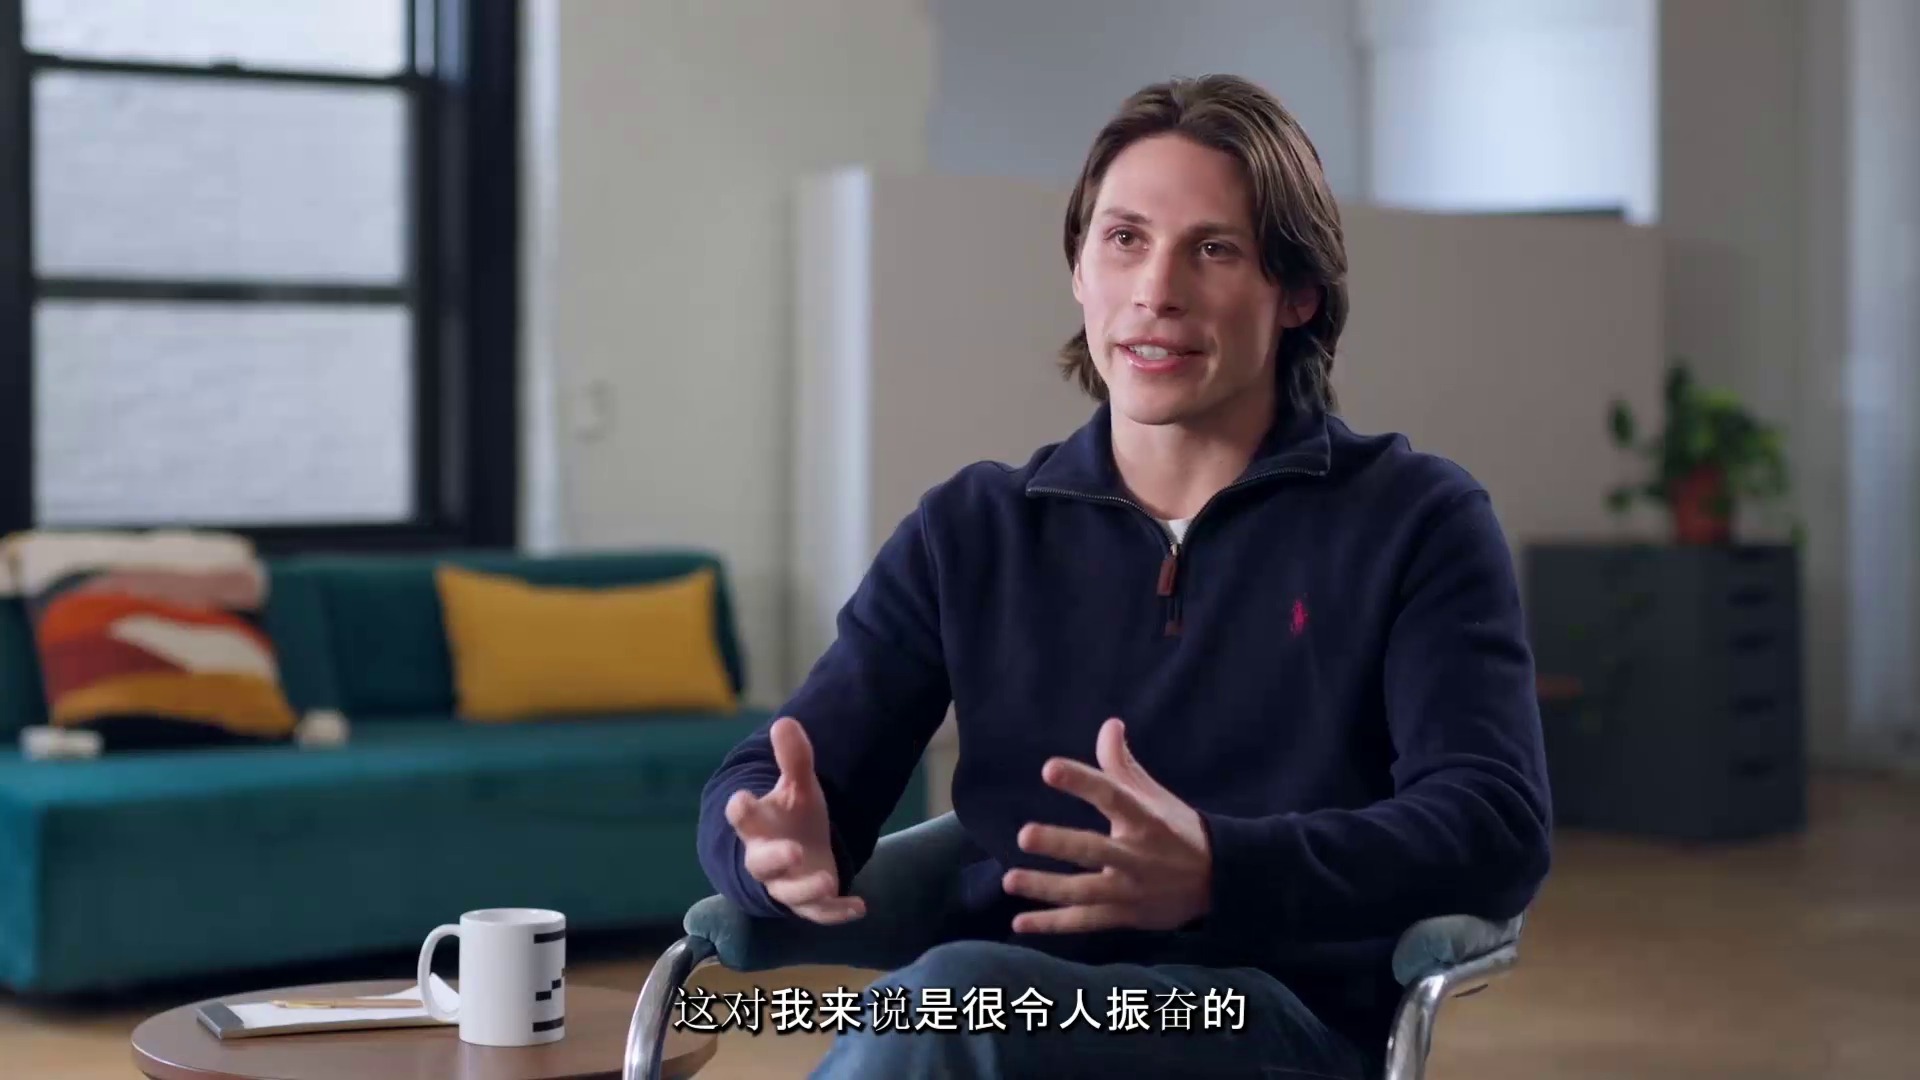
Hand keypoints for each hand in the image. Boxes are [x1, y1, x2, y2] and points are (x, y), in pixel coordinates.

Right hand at [726, 716, 865, 924]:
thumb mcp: (798, 786)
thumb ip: (793, 758)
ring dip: (808, 890)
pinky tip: (860, 907)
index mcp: (758, 826)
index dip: (741, 810)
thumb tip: (786, 722)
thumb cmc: (792, 816)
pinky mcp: (809, 902)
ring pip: (790, 894)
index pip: (743, 818)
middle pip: (762, 864)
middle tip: (792, 852)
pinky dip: (838, 912)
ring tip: (829, 881)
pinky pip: (819, 913)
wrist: (795, 852)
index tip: (741, 799)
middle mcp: (766, 858)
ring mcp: (787, 884)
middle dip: (775, 860)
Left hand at [1002, 718, 1212, 933]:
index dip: (1081, 781)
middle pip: (1094, 849)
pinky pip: (1084, 922)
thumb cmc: (1176, 831)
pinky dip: (1052, 924)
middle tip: (1024, 835)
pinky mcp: (1126, 916)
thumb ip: (1123, 764)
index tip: (1049, 769)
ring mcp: (1130, 889)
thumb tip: (1109, 723)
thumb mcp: (1154, 796)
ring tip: (1009, 880)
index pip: (1111, 795)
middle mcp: (1137, 855)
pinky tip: (1019, 923)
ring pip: (1084, 891)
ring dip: (1046, 887)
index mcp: (1144, 819)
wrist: (1218, 881)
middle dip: (1059, 844)